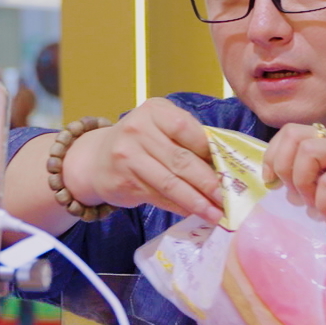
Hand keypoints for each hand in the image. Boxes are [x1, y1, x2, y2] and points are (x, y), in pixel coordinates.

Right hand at [64, 97, 222, 222]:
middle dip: (209, 182)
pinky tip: (195, 212)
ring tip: (217, 213)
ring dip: (197, 201)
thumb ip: (188, 137)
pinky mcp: (124, 181)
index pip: (187, 129)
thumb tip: (225, 163)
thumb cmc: (140, 142)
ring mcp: (128, 156)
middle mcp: (138, 130)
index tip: (229, 167)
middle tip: (229, 198)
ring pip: (171, 183)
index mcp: (154, 111)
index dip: (210, 150)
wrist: (95, 159)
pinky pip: (159, 197)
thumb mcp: (160, 127)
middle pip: (181, 160)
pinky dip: (180, 207)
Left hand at [262, 123, 325, 224]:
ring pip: (308, 152)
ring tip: (315, 205)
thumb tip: (283, 191)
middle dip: (283, 166)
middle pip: (293, 135)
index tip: (271, 181)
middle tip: (295, 195)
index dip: (273, 155)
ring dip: (303, 183)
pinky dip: (325, 203)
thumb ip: (318, 178)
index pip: (289, 132)